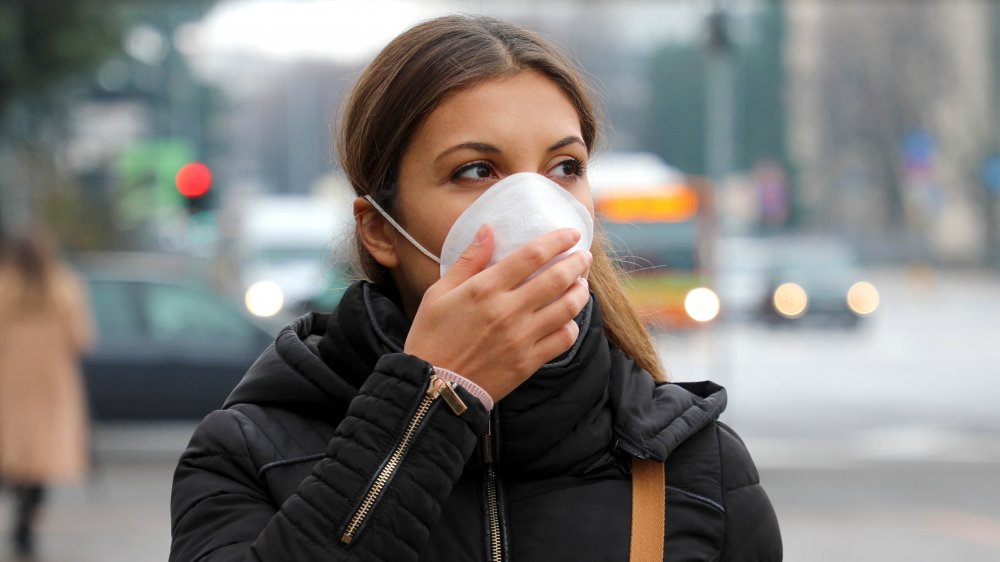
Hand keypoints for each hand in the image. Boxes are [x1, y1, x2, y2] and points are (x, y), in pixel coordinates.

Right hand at [404, 224, 591, 401]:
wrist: (432, 387)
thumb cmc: (430, 337)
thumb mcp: (438, 293)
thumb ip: (468, 260)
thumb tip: (488, 229)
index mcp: (485, 289)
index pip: (532, 255)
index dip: (557, 240)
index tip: (571, 234)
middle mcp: (507, 311)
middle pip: (557, 278)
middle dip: (577, 263)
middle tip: (584, 257)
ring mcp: (521, 338)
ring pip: (567, 308)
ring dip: (580, 292)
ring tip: (581, 284)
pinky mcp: (528, 362)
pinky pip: (563, 340)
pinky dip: (571, 326)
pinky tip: (568, 319)